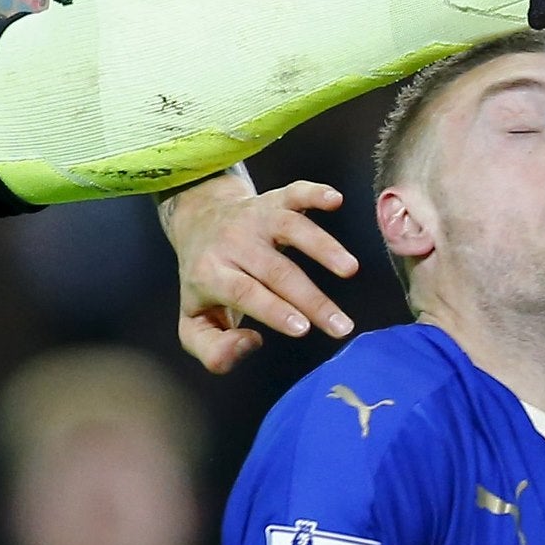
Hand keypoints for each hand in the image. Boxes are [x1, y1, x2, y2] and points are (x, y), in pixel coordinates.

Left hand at [157, 170, 358, 373]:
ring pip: (291, 229)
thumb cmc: (204, 282)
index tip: (303, 328)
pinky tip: (335, 199)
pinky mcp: (273, 200)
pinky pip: (294, 193)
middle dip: (311, 299)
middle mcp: (232, 243)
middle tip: (342, 326)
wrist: (198, 222)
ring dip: (323, 247)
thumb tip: (250, 344)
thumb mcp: (194, 324)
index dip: (274, 309)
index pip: (245, 293)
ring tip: (350, 270)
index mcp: (210, 274)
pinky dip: (314, 193)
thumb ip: (214, 351)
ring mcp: (254, 218)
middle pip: (277, 270)